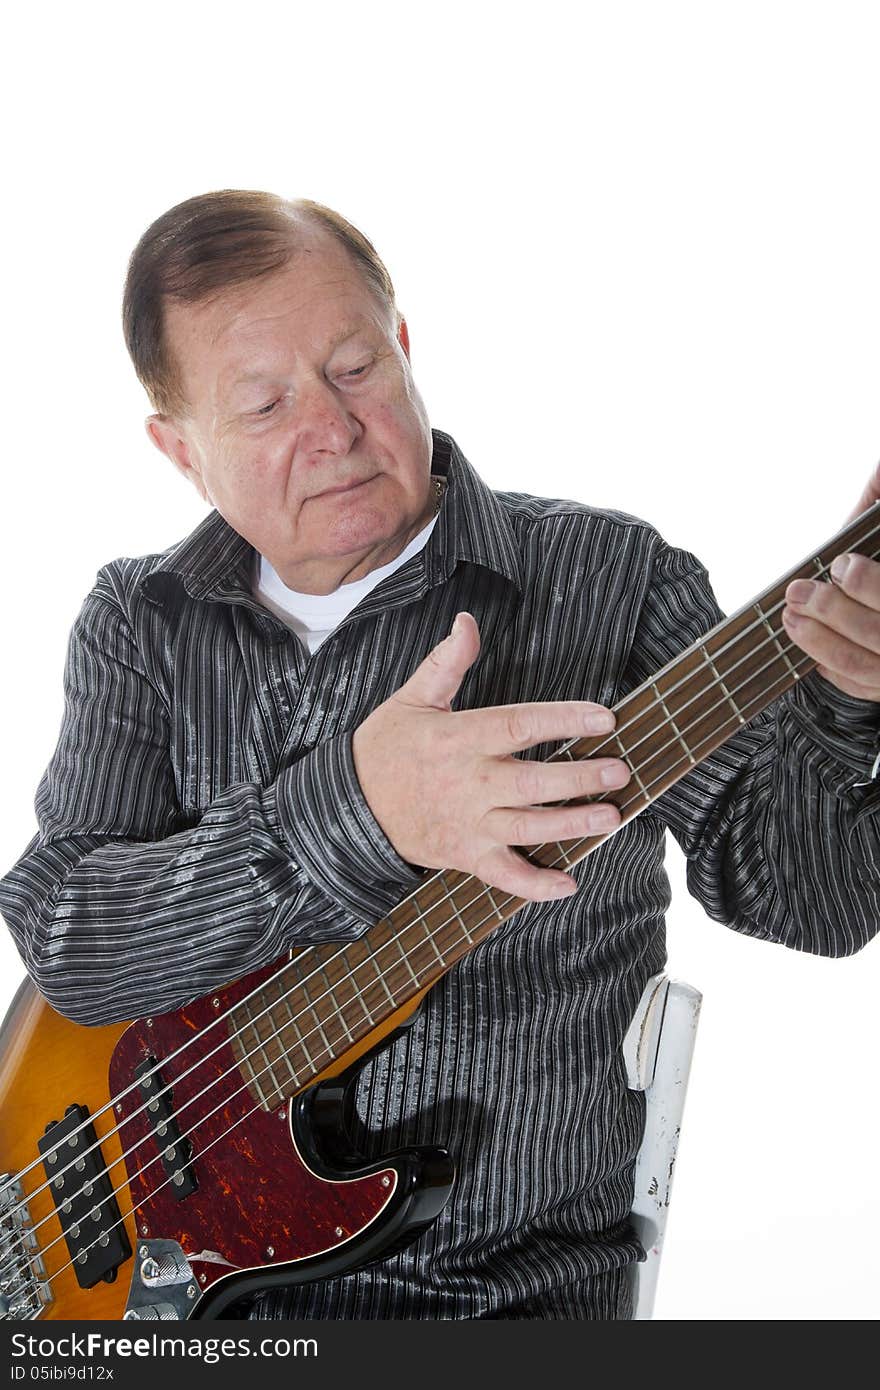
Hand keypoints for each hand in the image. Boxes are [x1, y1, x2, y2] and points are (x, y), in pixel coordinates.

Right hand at [351, 612, 630, 900]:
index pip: (519, 725)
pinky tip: (568, 884)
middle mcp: (468, 783)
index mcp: (459, 739)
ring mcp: (468, 823)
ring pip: (528, 827)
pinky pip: (503, 874)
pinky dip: (535, 885)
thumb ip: (446, 662)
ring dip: (572, 825)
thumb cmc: (385, 747)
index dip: (563, 720)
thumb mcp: (411, 698)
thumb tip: (468, 622)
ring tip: (611, 816)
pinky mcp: (464, 854)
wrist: (347, 805)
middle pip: (532, 782)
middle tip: (618, 771)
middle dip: (579, 778)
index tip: (603, 717)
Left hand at [782, 461, 879, 701]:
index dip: (869, 584)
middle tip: (799, 592)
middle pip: (879, 633)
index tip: (841, 565)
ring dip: (819, 641)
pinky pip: (858, 685)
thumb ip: (876, 508)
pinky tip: (808, 644)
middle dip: (833, 611)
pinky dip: (829, 666)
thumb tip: (876, 470)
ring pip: (863, 665)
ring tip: (791, 616)